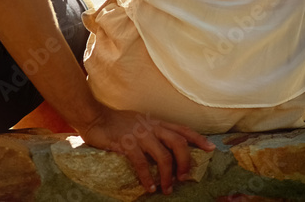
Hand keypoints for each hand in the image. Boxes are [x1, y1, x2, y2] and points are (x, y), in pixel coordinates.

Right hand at [79, 106, 214, 194]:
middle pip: (179, 143)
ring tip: (166, 189)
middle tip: (184, 177)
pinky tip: (149, 187)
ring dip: (168, 176)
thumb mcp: (137, 122)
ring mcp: (139, 135)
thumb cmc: (114, 121)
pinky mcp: (126, 144)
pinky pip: (142, 164)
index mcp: (155, 122)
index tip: (211, 149)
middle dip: (185, 163)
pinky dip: (148, 178)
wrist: (93, 116)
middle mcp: (151, 127)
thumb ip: (150, 132)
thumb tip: (161, 148)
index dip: (198, 139)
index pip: (182, 129)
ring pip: (164, 156)